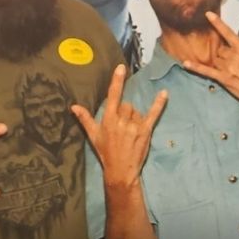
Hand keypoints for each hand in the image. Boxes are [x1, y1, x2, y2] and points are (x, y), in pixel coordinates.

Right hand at [72, 64, 167, 190]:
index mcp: (108, 119)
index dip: (117, 81)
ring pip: (136, 111)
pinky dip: (159, 104)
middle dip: (124, 112)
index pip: (113, 96)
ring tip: (130, 132)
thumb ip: (85, 119)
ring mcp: (135, 125)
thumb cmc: (105, 152)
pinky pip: (153, 114)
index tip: (121, 68)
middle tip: (122, 127)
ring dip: (134, 117)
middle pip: (126, 105)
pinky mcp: (146, 131)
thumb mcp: (93, 136)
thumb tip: (73, 106)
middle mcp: (122, 120)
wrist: (120, 170)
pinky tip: (164, 93)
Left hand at [183, 14, 238, 113]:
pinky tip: (186, 64)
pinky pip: (207, 71)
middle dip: (221, 54)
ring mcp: (228, 67)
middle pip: (218, 49)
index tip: (208, 14)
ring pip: (214, 59)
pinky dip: (196, 68)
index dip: (217, 23)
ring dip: (215, 62)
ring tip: (223, 68)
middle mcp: (234, 55)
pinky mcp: (224, 78)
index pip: (228, 32)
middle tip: (228, 62)